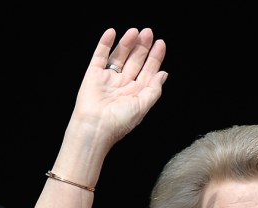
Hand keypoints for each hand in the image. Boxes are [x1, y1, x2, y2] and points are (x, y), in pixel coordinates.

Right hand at [70, 28, 167, 149]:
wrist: (95, 127)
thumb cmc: (120, 121)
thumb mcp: (143, 106)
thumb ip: (153, 89)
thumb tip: (163, 74)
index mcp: (136, 93)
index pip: (148, 71)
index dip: (155, 57)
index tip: (161, 44)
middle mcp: (123, 84)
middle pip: (135, 61)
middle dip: (142, 47)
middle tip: (148, 33)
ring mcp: (108, 78)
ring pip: (119, 56)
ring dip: (127, 43)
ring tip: (135, 31)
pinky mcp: (93, 74)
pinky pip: (100, 56)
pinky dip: (105, 43)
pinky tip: (112, 32)